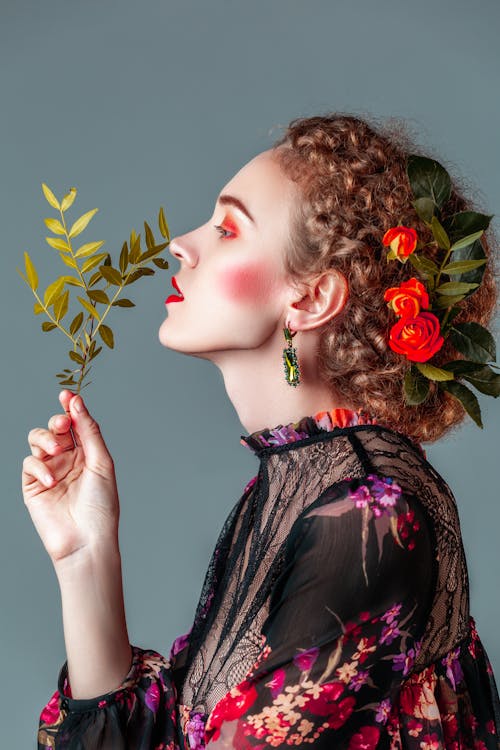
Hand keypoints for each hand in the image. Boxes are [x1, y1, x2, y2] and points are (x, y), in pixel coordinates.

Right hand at [22, 390, 119, 563]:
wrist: (86, 540)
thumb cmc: (101, 505)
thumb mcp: (101, 462)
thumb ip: (88, 431)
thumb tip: (77, 403)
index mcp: (87, 453)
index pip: (75, 423)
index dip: (70, 407)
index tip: (66, 394)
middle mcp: (68, 459)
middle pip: (55, 427)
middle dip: (57, 421)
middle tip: (63, 424)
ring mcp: (49, 471)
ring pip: (37, 440)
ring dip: (45, 439)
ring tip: (57, 451)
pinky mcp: (33, 485)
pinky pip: (29, 463)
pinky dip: (39, 467)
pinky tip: (52, 481)